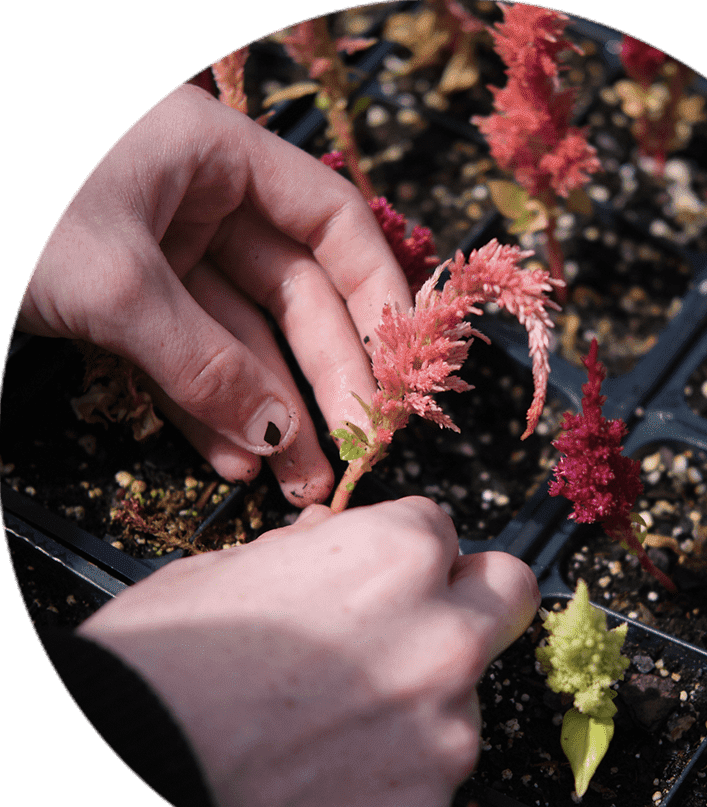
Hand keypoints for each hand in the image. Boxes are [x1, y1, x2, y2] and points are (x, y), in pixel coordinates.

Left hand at [20, 83, 411, 505]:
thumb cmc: (14, 198)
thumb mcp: (114, 279)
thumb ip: (204, 360)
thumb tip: (275, 436)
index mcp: (217, 158)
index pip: (333, 222)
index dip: (379, 293)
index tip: (401, 365)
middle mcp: (201, 204)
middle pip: (293, 297)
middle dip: (323, 379)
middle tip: (352, 449)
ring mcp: (163, 258)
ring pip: (241, 341)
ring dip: (268, 413)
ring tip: (296, 481)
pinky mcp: (125, 305)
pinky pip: (186, 361)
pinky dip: (207, 410)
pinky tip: (231, 458)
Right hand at [76, 497, 539, 806]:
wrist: (122, 786)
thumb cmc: (155, 670)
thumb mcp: (224, 571)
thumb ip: (307, 548)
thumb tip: (332, 534)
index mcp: (393, 559)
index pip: (439, 526)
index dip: (402, 547)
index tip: (381, 571)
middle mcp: (440, 640)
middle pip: (506, 591)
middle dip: (468, 595)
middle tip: (415, 621)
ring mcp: (444, 736)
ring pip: (463, 694)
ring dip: (417, 698)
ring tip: (331, 724)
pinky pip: (431, 778)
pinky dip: (393, 777)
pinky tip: (327, 780)